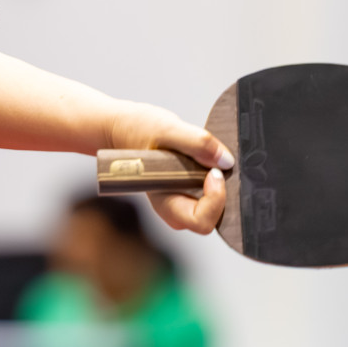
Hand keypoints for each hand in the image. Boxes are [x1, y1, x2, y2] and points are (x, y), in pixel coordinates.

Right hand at [104, 99, 234, 234]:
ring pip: (213, 207)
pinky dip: (216, 177)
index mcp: (163, 200)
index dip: (214, 200)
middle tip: (216, 164)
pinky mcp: (187, 188)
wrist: (122, 126)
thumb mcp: (167, 128)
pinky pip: (210, 192)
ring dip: (220, 186)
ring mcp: (181, 197)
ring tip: (211, 159)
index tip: (213, 171)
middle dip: (221, 194)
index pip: (199, 220)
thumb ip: (197, 142)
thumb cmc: (135, 129)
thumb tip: (226, 161)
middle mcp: (173, 204)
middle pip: (210, 218)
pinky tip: (209, 158)